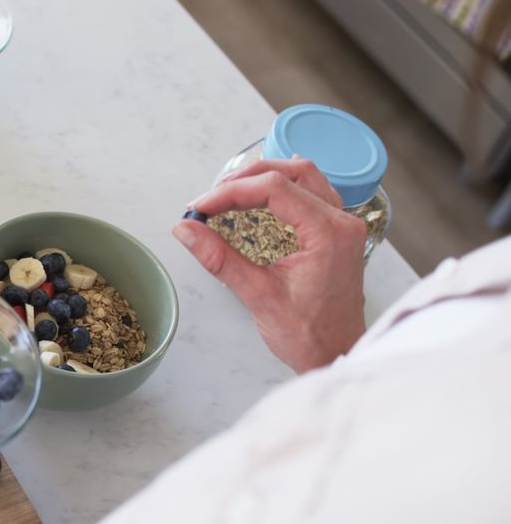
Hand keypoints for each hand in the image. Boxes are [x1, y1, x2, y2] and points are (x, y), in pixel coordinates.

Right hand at [172, 159, 367, 372]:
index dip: (231, 193)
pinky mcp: (337, 233)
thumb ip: (219, 258)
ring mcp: (343, 226)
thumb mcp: (257, 295)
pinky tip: (267, 188)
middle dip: (245, 179)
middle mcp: (341, 223)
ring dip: (265, 177)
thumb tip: (186, 230)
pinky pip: (314, 191)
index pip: (274, 190)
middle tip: (212, 197)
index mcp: (327, 234)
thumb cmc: (308, 334)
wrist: (337, 355)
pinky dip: (285, 185)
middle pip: (291, 173)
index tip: (201, 207)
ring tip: (231, 190)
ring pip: (304, 176)